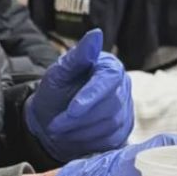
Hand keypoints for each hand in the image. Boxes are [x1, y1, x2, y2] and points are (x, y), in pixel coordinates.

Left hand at [25, 29, 132, 161]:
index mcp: (109, 66)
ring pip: (111, 124)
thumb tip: (96, 34)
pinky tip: (73, 137)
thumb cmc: (53, 93)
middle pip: (111, 105)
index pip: (109, 80)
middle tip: (55, 126)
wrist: (50, 120)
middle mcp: (123, 86)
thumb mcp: (58, 73)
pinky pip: (112, 140)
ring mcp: (126, 109)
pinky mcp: (124, 129)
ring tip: (60, 131)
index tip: (71, 110)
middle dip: (80, 119)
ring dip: (81, 131)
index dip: (91, 97)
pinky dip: (88, 141)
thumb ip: (78, 56)